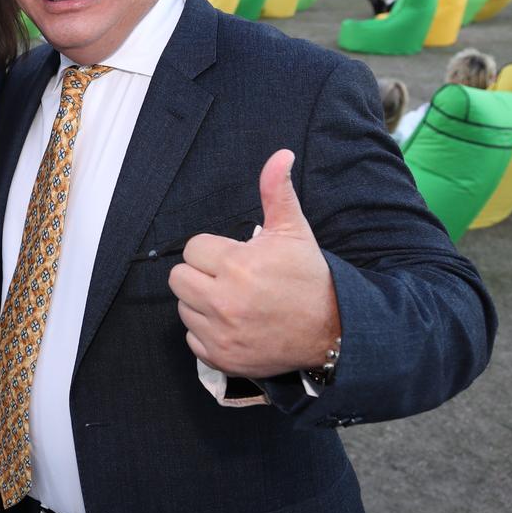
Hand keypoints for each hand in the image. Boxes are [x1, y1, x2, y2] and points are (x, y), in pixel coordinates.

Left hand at [168, 149, 340, 378]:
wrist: (332, 331)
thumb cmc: (309, 279)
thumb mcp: (293, 231)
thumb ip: (276, 192)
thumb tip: (279, 156)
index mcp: (237, 265)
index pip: (193, 248)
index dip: (213, 250)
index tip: (235, 257)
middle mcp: (224, 301)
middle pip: (179, 278)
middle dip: (200, 274)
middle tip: (228, 277)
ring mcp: (221, 333)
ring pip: (183, 308)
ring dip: (201, 303)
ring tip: (233, 300)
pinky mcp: (221, 357)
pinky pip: (192, 338)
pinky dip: (207, 332)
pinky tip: (233, 324)